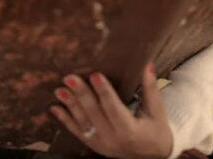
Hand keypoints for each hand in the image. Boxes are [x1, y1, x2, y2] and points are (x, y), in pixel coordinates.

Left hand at [50, 63, 173, 158]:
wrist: (152, 157)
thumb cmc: (156, 132)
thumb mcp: (157, 111)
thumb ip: (151, 88)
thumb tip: (148, 64)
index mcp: (130, 130)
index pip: (114, 108)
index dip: (104, 91)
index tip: (95, 74)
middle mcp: (113, 139)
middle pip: (95, 114)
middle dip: (81, 94)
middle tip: (70, 78)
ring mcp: (102, 144)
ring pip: (83, 123)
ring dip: (70, 105)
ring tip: (60, 90)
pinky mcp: (94, 145)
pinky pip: (77, 133)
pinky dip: (65, 120)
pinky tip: (54, 108)